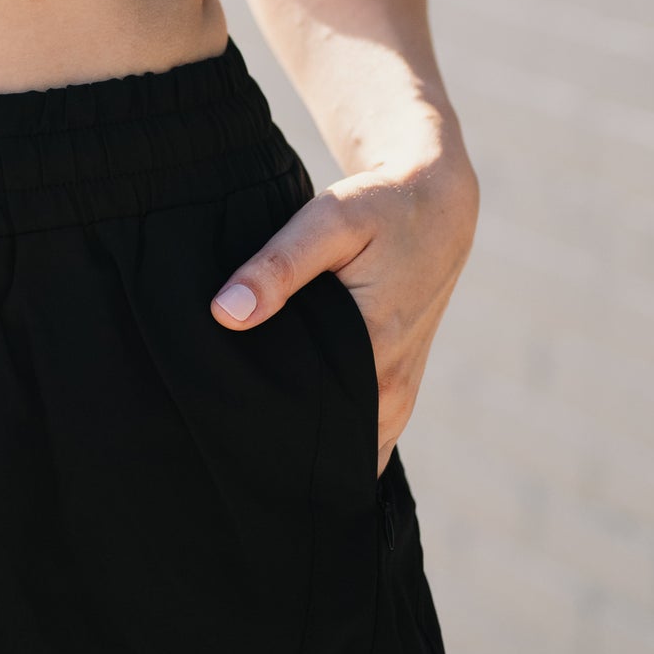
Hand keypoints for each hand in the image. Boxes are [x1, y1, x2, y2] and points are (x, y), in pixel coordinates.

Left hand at [210, 145, 478, 471]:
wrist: (437, 207)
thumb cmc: (379, 208)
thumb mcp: (328, 220)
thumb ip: (279, 267)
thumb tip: (225, 313)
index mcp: (373, 353)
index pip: (304, 423)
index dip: (256, 424)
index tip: (216, 416)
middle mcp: (390, 390)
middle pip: (322, 445)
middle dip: (275, 440)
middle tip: (222, 418)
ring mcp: (398, 398)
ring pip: (343, 447)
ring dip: (303, 439)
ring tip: (249, 417)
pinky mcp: (398, 393)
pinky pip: (359, 436)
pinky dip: (328, 431)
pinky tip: (286, 407)